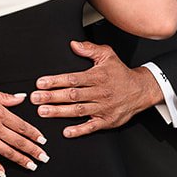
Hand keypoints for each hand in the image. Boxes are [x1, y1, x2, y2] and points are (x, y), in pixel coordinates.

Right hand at [0, 86, 48, 176]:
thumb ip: (6, 97)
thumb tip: (21, 97)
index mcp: (0, 113)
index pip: (22, 126)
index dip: (34, 134)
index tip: (43, 141)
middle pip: (18, 141)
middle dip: (33, 151)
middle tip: (44, 158)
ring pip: (7, 152)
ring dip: (21, 160)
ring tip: (32, 166)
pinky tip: (3, 174)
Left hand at [31, 42, 162, 135]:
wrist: (141, 90)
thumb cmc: (121, 73)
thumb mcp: (108, 56)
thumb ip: (90, 49)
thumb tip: (73, 44)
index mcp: (98, 77)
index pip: (73, 79)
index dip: (55, 81)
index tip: (41, 83)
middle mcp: (100, 93)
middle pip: (72, 95)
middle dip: (52, 97)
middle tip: (35, 98)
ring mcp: (103, 108)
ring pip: (79, 110)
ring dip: (59, 112)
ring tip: (43, 112)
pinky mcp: (107, 121)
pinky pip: (92, 126)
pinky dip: (79, 130)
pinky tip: (66, 131)